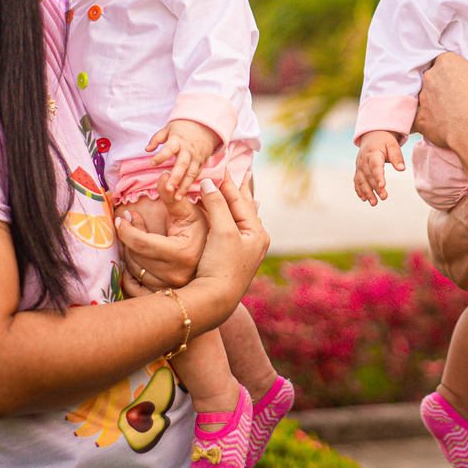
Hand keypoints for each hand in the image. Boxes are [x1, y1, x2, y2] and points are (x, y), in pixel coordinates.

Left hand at [116, 175, 206, 291]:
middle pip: (136, 256)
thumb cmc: (205, 234)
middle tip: (128, 222)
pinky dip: (129, 274)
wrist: (218, 260)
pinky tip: (134, 258)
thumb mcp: (190, 213)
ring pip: (134, 270)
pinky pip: (134, 288)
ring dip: (129, 251)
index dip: (126, 229)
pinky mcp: (163, 295)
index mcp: (181, 254)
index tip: (122, 217)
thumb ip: (173, 197)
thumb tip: (163, 176)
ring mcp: (169, 288)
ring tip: (135, 236)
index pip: (142, 243)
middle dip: (128, 237)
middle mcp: (175, 275)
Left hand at [146, 119, 221, 199]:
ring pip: (191, 174)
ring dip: (184, 186)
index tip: (153, 163)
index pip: (170, 148)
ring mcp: (197, 158)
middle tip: (168, 189)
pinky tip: (182, 194)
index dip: (162, 156)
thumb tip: (147, 150)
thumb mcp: (169, 128)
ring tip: (176, 198)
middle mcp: (189, 150)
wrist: (207, 126)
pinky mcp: (202, 163)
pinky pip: (196, 175)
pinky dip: (189, 185)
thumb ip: (157, 139)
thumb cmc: (183, 128)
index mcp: (179, 140)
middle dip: (175, 178)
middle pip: (182, 165)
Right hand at [191, 176, 268, 302]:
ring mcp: (244, 249)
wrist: (215, 300)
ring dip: (230, 201)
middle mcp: (254, 240)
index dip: (229, 183)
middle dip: (237, 189)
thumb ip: (217, 205)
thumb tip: (209, 183)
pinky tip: (225, 212)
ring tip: (232, 185)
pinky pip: (229, 228)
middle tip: (237, 169)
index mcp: (257, 233)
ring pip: (237, 217)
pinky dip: (224, 215)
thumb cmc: (221, 265)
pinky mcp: (231, 257)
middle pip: (244, 207)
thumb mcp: (222, 231)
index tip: (220, 166)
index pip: (241, 201)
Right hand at [354, 130, 404, 204]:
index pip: (375, 166)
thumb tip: (402, 169)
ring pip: (361, 180)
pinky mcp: (358, 170)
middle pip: (368, 175)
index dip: (378, 176)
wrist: (372, 135)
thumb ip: (397, 156)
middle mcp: (364, 160)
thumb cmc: (385, 141)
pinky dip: (359, 190)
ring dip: (366, 192)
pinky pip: (357, 181)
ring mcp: (359, 165)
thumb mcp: (393, 145)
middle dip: (375, 188)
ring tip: (374, 203)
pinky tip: (364, 199)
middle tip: (384, 197)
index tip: (382, 186)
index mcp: (373, 153)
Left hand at [415, 50, 467, 148]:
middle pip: (432, 79)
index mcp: (447, 62)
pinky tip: (434, 128)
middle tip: (457, 101)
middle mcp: (430, 76)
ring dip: (432, 105)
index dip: (453, 75)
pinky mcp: (419, 118)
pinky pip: (417, 120)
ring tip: (448, 116)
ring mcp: (422, 98)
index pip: (445, 63)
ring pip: (423, 99)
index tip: (462, 85)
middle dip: (441, 88)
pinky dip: (423, 124)